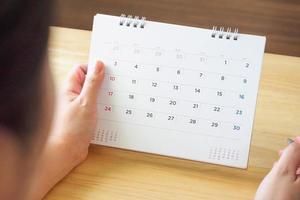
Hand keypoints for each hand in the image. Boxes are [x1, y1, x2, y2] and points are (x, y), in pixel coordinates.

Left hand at [29, 61, 103, 199]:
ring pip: (93, 94)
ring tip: (112, 100)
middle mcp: (72, 96)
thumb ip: (93, 83)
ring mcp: (77, 106)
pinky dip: (102, 106)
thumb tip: (98, 65)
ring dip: (102, 96)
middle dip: (101, 83)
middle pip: (88, 81)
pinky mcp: (83, 116)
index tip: (107, 72)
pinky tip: (109, 111)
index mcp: (69, 89)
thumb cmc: (72, 128)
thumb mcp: (86, 102)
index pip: (81, 69)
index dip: (93, 69)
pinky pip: (94, 106)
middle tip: (113, 85)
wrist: (66, 152)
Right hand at [255, 137, 299, 199]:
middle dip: (297, 152)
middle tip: (290, 145)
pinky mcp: (292, 190)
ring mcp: (298, 186)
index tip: (295, 139)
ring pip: (298, 168)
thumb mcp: (282, 172)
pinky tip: (281, 167)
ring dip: (292, 159)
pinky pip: (294, 175)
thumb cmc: (275, 198)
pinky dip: (288, 168)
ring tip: (283, 154)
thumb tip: (297, 141)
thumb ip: (291, 155)